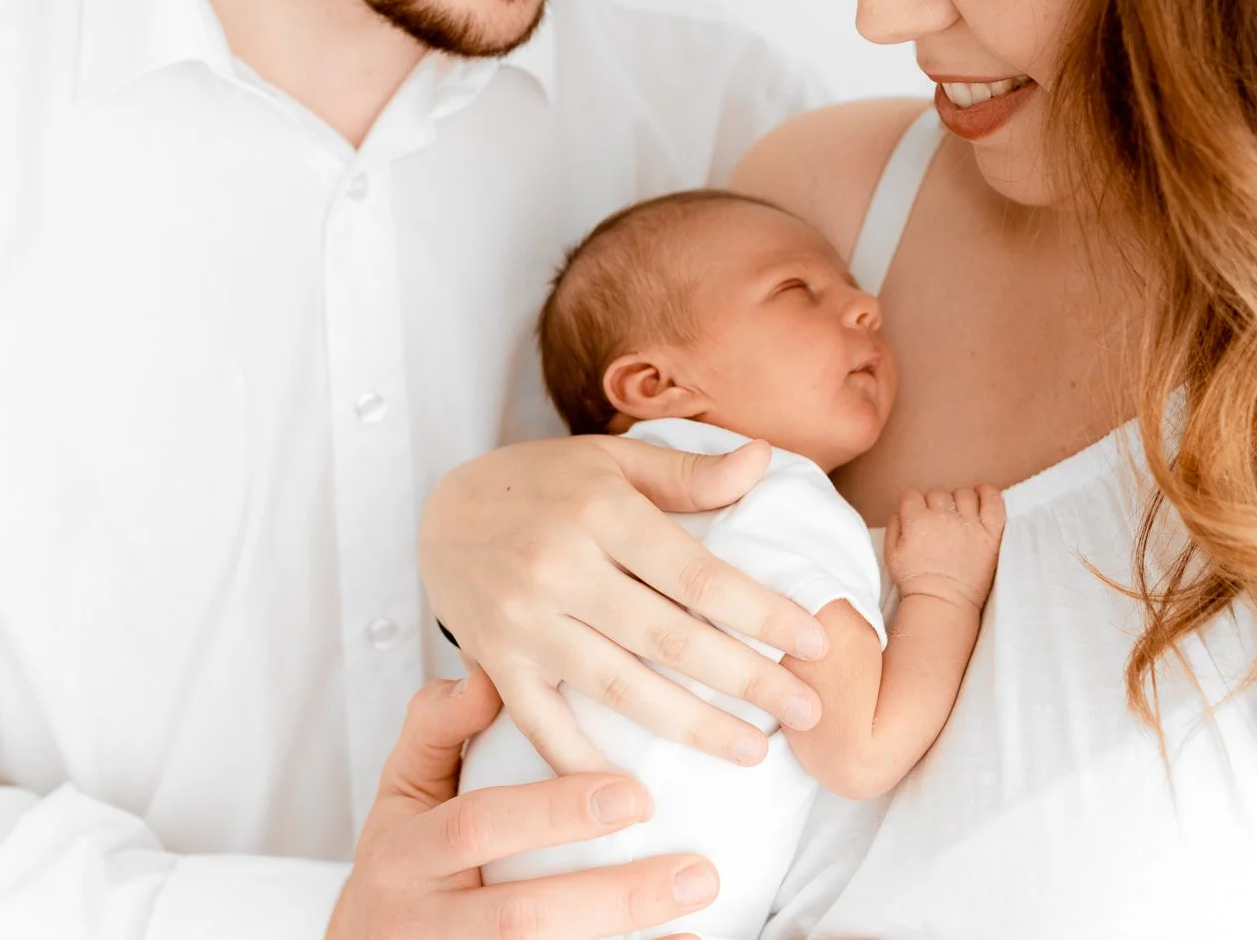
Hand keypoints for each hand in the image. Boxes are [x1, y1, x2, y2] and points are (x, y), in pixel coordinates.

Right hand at [325, 668, 721, 939]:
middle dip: (611, 898)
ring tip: (698, 910)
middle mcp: (425, 922)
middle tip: (695, 871)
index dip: (552, 813)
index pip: (477, 829)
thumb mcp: (400, 792)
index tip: (632, 795)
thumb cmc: (398, 864)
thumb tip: (487, 673)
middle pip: (519, 918)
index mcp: (405, 856)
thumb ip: (438, 729)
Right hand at [419, 435, 829, 774]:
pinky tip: (642, 797)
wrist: (441, 513)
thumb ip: (689, 474)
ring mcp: (524, 625)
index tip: (815, 641)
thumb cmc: (545, 483)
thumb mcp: (614, 460)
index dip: (760, 611)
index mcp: (600, 512)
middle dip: (746, 679)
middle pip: (668, 638)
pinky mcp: (496, 668)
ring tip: (753, 750)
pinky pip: (546, 728)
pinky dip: (589, 767)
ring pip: (620, 689)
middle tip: (809, 709)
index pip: (696, 573)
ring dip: (692, 727)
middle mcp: (560, 569)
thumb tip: (764, 459)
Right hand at [883, 485, 1004, 610]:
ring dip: (960, 501)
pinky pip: (992, 500)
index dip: (914, 506)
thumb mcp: (891, 554)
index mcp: (916, 521)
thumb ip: (894, 526)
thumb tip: (902, 510)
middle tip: (939, 523)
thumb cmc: (916, 581)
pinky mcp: (990, 532)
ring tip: (960, 517)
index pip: (912, 495)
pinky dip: (988, 493)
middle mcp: (942, 517)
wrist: (943, 602)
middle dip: (936, 505)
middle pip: (938, 493)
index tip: (919, 517)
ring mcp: (969, 523)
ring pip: (964, 493)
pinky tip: (982, 496)